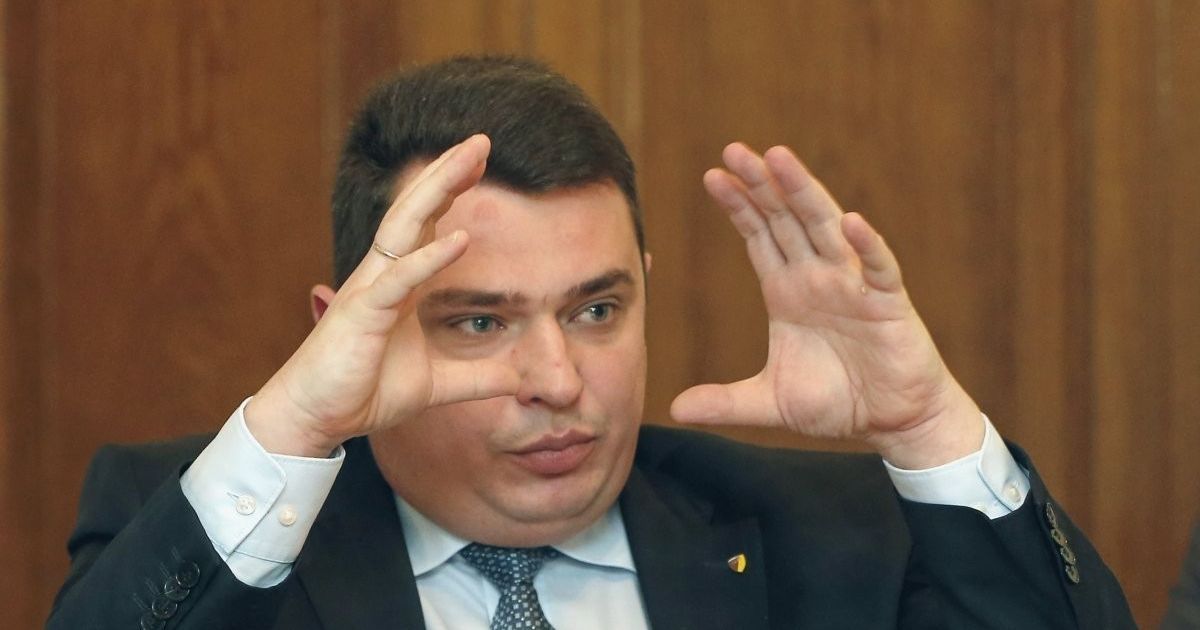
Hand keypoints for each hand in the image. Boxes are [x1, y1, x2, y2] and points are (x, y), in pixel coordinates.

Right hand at [246, 135, 519, 456]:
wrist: (314, 418)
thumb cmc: (364, 391)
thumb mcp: (436, 385)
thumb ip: (477, 378)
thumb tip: (519, 379)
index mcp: (396, 283)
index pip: (425, 223)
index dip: (451, 191)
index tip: (480, 163)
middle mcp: (381, 275)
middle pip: (415, 209)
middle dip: (447, 172)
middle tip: (481, 140)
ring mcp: (368, 290)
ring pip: (403, 228)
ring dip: (437, 191)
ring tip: (469, 160)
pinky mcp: (361, 314)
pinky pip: (399, 279)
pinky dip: (429, 257)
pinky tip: (460, 238)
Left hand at [670, 143, 982, 468]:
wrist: (893, 422)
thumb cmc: (837, 403)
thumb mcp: (770, 403)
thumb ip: (725, 403)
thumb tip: (675, 409)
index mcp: (787, 291)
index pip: (759, 235)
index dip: (740, 205)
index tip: (713, 176)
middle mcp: (818, 277)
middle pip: (786, 219)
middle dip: (762, 184)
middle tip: (735, 150)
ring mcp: (854, 285)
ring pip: (826, 228)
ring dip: (804, 193)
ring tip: (780, 158)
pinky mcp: (888, 304)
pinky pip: (878, 268)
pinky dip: (867, 246)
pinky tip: (852, 223)